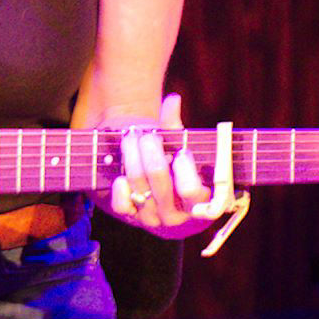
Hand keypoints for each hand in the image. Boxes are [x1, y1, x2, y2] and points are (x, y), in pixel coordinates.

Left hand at [108, 93, 213, 238]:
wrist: (154, 194)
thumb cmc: (175, 168)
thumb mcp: (180, 150)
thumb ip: (175, 127)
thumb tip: (172, 100)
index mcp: (198, 202)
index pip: (191, 190)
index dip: (185, 169)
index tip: (181, 152)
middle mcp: (175, 215)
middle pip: (160, 181)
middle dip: (151, 152)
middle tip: (146, 134)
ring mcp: (152, 219)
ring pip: (139, 187)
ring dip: (132, 158)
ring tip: (131, 138)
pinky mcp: (130, 217)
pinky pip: (123, 205)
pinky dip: (120, 187)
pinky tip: (120, 173)